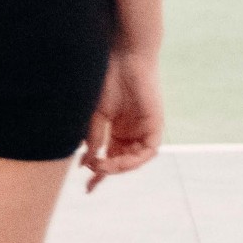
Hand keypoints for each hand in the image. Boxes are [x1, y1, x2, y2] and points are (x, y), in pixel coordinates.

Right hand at [82, 48, 161, 189]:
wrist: (124, 54)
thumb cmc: (107, 78)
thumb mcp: (96, 114)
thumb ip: (94, 139)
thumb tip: (87, 163)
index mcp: (115, 127)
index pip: (108, 157)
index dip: (99, 173)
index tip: (88, 188)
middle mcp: (130, 129)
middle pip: (121, 161)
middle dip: (108, 171)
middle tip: (93, 175)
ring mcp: (143, 126)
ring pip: (135, 158)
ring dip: (120, 167)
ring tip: (104, 165)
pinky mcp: (155, 122)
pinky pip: (149, 150)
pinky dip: (136, 159)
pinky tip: (121, 161)